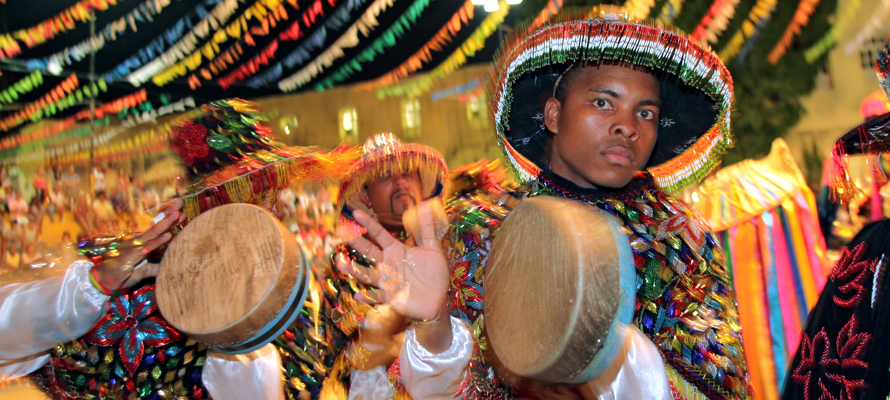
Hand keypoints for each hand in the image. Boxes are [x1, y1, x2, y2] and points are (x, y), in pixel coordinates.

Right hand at [93, 199, 184, 289]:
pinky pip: (148, 246)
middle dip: (169, 214)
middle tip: (180, 203)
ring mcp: (135, 245)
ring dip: (166, 223)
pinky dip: (158, 240)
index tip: (181, 210)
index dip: (168, 219)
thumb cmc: (122, 274)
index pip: (156, 228)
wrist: (103, 280)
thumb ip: (154, 268)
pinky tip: (168, 235)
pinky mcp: (132, 254)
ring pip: (153, 232)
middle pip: (156, 225)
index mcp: (141, 242)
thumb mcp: (142, 271)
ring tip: (178, 214)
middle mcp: (138, 240)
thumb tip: (167, 268)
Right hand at [336, 201, 449, 321]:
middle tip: (341, 231)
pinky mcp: (389, 297)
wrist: (438, 299)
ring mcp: (386, 280)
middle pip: (368, 251)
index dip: (368, 223)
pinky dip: (367, 297)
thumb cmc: (434, 273)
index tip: (356, 212)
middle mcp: (387, 263)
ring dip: (354, 270)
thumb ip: (426, 229)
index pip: (379, 234)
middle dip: (355, 242)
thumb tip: (425, 205)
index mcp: (396, 249)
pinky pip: (376, 296)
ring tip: (341, 264)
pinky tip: (358, 295)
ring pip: (367, 273)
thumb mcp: (432, 249)